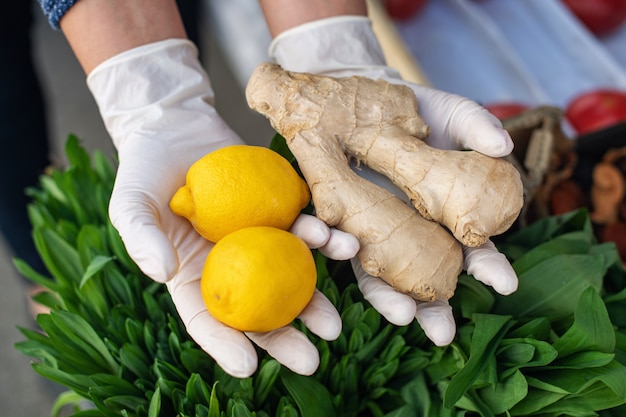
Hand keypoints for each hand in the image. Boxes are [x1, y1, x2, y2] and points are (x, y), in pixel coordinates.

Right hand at [87, 39, 357, 376]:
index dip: (226, 347)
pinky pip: (305, 227)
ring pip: (292, 274)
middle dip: (287, 339)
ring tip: (335, 317)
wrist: (176, 127)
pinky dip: (323, 237)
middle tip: (312, 360)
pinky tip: (338, 241)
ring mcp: (261, 238)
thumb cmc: (145, 171)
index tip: (248, 368)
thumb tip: (161, 274)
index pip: (210, 321)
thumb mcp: (130, 204)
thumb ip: (140, 238)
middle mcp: (234, 264)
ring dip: (317, 296)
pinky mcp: (281, 209)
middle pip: (261, 310)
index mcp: (196, 276)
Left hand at [270, 16, 517, 344]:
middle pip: (423, 275)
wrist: (362, 90)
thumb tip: (503, 145)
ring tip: (399, 316)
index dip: (487, 266)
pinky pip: (333, 235)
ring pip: (376, 270)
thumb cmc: (414, 107)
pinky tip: (344, 247)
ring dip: (386, 296)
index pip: (470, 249)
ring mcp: (370, 225)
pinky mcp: (334, 211)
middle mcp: (408, 229)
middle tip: (443, 333)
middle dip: (434, 306)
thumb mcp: (449, 113)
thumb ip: (476, 126)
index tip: (502, 284)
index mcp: (444, 214)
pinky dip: (335, 244)